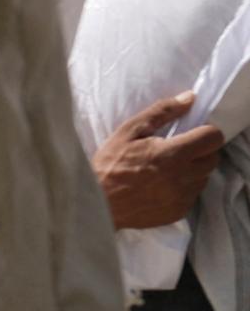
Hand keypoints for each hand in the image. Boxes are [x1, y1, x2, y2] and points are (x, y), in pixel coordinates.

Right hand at [94, 93, 224, 231]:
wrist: (96, 203)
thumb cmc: (108, 165)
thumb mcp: (128, 131)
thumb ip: (161, 112)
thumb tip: (189, 98)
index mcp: (173, 154)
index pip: (213, 137)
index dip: (204, 131)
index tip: (189, 133)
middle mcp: (183, 177)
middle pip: (213, 157)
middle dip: (199, 150)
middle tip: (176, 150)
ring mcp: (183, 197)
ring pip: (203, 177)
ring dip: (192, 170)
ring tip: (166, 169)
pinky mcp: (179, 212)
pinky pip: (192, 195)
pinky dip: (182, 188)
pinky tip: (161, 186)